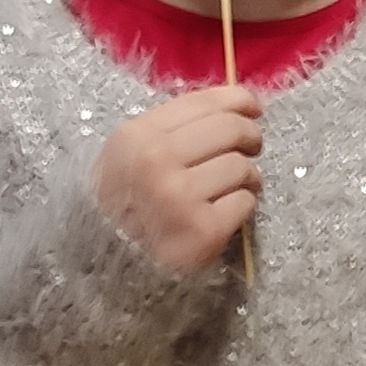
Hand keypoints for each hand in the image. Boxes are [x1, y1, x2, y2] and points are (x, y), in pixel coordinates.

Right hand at [88, 85, 262, 275]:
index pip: (204, 102)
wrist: (112, 265)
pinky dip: (242, 206)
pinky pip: (245, 201)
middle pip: (231, 129)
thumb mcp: (131, 155)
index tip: (253, 108)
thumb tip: (238, 103)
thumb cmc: (128, 203)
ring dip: (247, 176)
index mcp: (137, 136)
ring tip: (233, 186)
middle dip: (250, 136)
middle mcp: (155, 162)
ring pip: (241, 166)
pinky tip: (224, 212)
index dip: (238, 100)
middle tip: (251, 147)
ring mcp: (179, 197)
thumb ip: (175, 127)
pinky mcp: (203, 230)